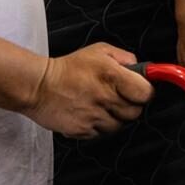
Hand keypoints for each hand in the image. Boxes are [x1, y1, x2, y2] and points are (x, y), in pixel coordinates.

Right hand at [21, 43, 153, 137]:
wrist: (38, 86)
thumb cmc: (68, 68)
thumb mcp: (99, 51)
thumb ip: (124, 57)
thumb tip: (139, 67)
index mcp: (112, 76)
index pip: (145, 93)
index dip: (144, 92)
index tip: (140, 89)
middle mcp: (105, 98)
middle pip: (135, 112)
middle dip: (131, 105)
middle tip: (118, 96)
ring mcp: (94, 116)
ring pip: (119, 125)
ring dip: (115, 117)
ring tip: (101, 104)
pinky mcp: (83, 130)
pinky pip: (102, 133)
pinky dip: (99, 126)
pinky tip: (90, 113)